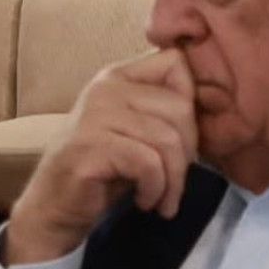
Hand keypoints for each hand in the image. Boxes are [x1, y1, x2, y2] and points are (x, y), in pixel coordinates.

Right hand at [4, 49, 197, 263]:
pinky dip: (156, 188)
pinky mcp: (89, 147)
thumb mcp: (139, 130)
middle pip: (180, 106)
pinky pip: (147, 163)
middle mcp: (105, 88)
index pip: (176, 62)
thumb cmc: (106, 168)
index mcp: (119, 75)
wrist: (54, 206)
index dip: (191, 98)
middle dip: (189, 149)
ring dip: (174, 178)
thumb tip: (213, 97)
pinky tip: (146, 200)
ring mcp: (94, 115)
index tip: (185, 134)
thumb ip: (165, 107)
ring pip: (167, 139)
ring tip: (164, 196)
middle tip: (177, 176)